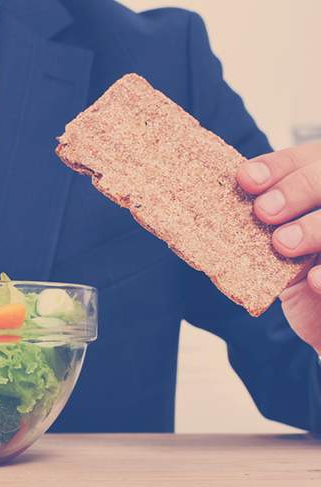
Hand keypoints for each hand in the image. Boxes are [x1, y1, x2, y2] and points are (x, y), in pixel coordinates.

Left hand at [237, 143, 320, 354]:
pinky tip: (313, 280)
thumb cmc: (287, 263)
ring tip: (282, 244)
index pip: (300, 160)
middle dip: (294, 190)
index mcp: (315, 182)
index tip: (245, 179)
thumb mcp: (265, 237)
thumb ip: (248, 220)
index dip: (274, 166)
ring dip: (313, 227)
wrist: (320, 308)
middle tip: (263, 212)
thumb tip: (194, 206)